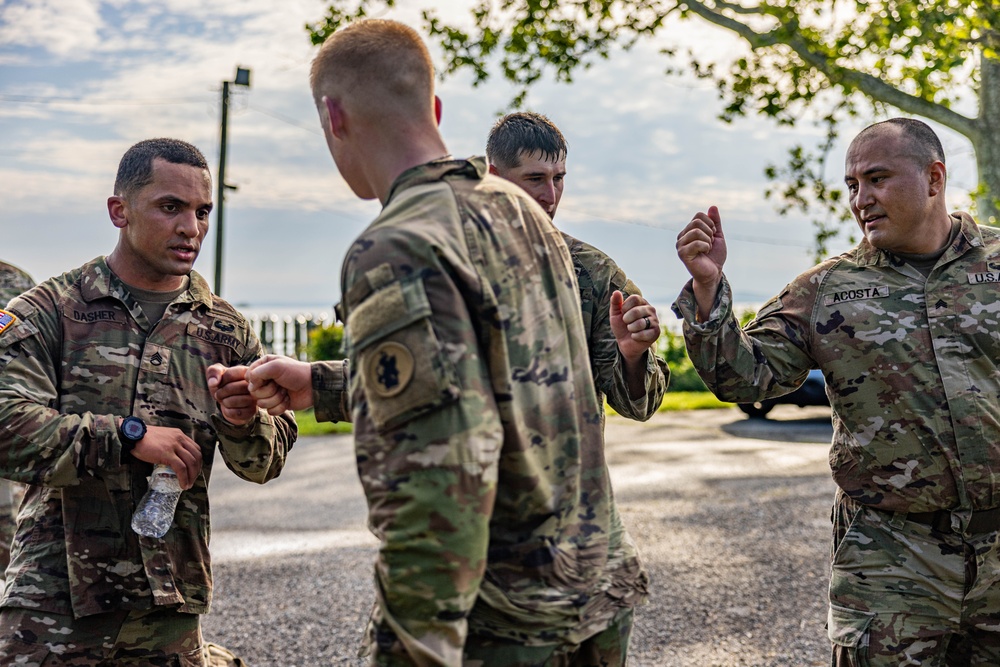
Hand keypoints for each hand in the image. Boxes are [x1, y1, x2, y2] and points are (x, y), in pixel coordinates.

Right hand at [129, 425, 202, 488]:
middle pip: (196, 456)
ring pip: (191, 462)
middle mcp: (179, 439)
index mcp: (179, 435)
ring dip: (192, 476)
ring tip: (188, 484)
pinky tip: (183, 484)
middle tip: (193, 479)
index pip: (196, 448)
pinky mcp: (167, 454)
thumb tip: (172, 458)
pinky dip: (184, 478)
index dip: (198, 461)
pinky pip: (181, 468)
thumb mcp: (162, 438)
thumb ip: (170, 445)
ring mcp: (174, 446)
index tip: (195, 470)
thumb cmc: (144, 438)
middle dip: (197, 470)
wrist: (133, 434)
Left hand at [206, 364, 257, 425]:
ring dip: (225, 402)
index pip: (230, 374)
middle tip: (218, 394)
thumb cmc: (224, 385)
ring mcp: (254, 398)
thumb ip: (213, 372)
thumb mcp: (216, 374)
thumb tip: (214, 382)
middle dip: (221, 393)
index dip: (220, 381)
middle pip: (234, 388)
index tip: (220, 383)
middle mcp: (254, 384)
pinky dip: (228, 412)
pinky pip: (237, 413)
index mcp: (246, 372)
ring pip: (236, 401)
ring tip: (225, 400)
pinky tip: (230, 408)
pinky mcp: (252, 411)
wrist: (228, 401)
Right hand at [246, 355, 313, 414]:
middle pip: (254, 392)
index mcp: (263, 366)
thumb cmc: (296, 373)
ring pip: (261, 404)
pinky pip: (270, 411)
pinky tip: (288, 400)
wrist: (313, 386)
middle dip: (269, 390)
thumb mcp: (276, 366)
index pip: (248, 377)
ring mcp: (270, 393)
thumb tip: (250, 387)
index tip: (269, 377)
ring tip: (286, 391)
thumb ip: (258, 372)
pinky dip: (281, 407)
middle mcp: (264, 379)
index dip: (257, 381)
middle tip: (281, 385)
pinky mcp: (276, 404)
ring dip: (276, 399)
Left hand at [610, 291, 658, 362]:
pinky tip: (636, 336)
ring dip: (631, 329)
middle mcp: (650, 309)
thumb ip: (615, 303)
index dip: (625, 307)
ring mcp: (655, 321)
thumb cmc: (621, 326)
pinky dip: (635, 336)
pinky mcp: (656, 332)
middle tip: (627, 323)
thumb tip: (616, 292)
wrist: (625, 343)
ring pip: (640, 323)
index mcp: (641, 302)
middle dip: (626, 320)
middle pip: (637, 311)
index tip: (623, 313)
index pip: (635, 298)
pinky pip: (644, 334)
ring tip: (631, 330)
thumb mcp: (615, 314)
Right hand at [676, 205, 726, 319]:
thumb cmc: (714, 255)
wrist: (713, 272)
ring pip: (696, 231)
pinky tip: (704, 253)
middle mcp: (681, 236)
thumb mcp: (717, 235)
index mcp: (688, 230)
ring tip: (707, 249)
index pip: (699, 215)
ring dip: (707, 240)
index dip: (710, 223)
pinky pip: (696, 243)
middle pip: (697, 222)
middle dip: (709, 232)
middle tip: (709, 243)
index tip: (712, 235)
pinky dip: (705, 247)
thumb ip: (715, 222)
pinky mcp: (682, 254)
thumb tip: (712, 207)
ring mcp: (680, 245)